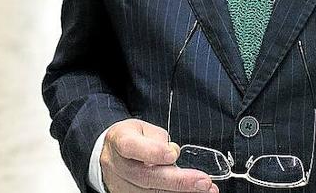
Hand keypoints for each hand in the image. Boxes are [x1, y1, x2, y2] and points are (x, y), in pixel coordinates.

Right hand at [101, 119, 218, 192]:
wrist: (110, 155)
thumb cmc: (131, 138)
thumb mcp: (143, 128)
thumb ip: (158, 140)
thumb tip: (173, 155)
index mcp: (119, 140)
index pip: (131, 146)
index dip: (152, 152)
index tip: (173, 155)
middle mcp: (117, 166)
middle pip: (145, 177)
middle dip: (178, 181)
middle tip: (203, 182)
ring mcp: (120, 185)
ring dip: (181, 192)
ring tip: (206, 191)